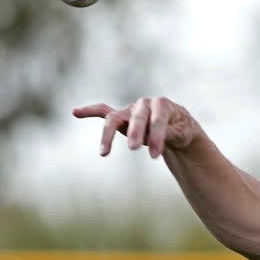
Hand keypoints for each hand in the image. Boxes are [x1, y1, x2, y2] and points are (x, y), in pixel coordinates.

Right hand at [72, 96, 202, 158]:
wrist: (177, 125)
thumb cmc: (181, 129)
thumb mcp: (184, 133)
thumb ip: (173, 133)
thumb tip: (161, 137)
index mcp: (162, 104)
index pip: (157, 118)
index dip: (156, 136)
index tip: (155, 155)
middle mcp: (144, 104)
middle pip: (136, 116)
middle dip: (135, 132)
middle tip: (134, 149)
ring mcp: (130, 110)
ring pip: (115, 117)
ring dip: (109, 134)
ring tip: (104, 152)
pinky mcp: (122, 117)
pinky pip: (103, 111)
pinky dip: (90, 112)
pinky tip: (76, 112)